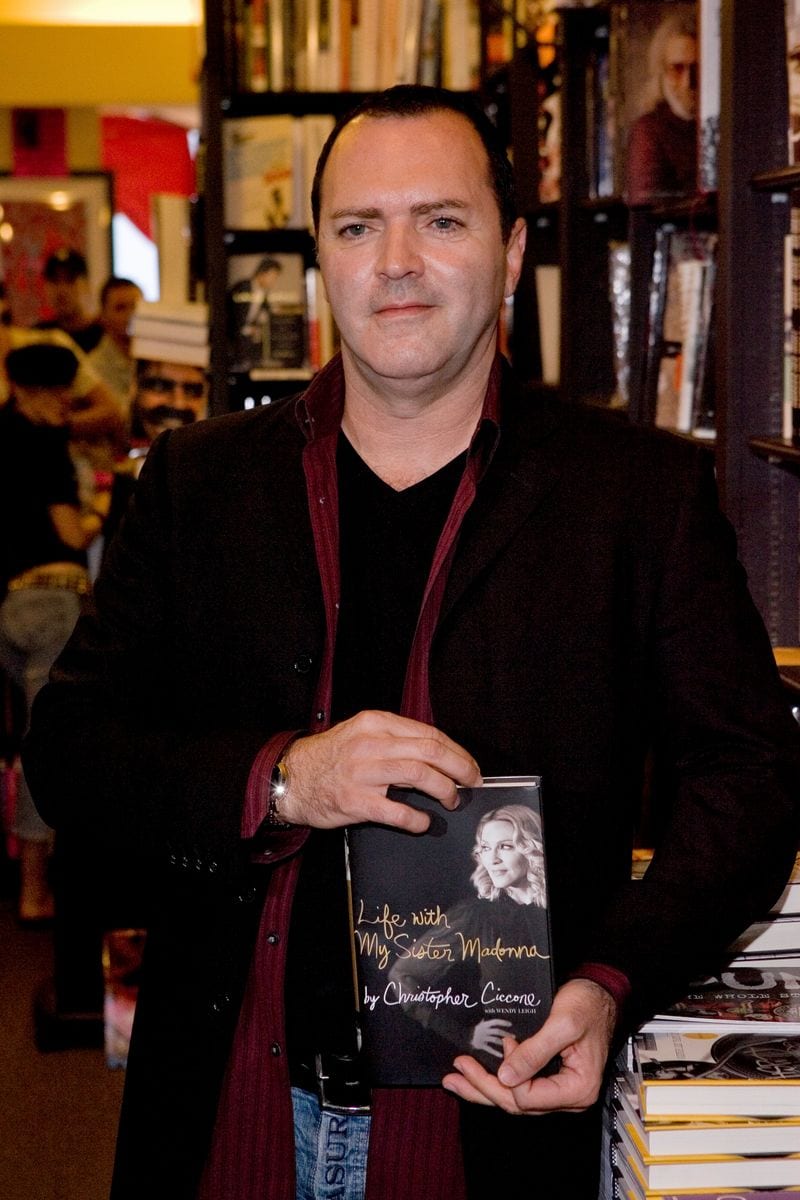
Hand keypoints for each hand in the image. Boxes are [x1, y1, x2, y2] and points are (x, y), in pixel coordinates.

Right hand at [278, 709, 480, 831]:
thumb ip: (395, 739)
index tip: (469, 765)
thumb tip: (438, 755)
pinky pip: (397, 811)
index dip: (456, 751)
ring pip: (419, 775)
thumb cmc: (329, 758)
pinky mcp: (355, 801)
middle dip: (459, 768)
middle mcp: (370, 744)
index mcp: (375, 723)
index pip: (428, 733)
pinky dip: (417, 819)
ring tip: (451, 800)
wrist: (291, 778)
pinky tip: (423, 822)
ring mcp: (362, 772)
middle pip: (430, 751)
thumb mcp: (361, 735)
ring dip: (444, 790)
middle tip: (471, 782)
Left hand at [442, 978, 616, 1114]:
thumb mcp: (562, 1024)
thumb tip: (506, 1077)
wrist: (598, 993)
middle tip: (456, 1073)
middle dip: (484, 1088)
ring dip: (484, 1088)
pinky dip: (497, 1081)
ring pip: (515, 1098)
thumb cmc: (587, 1005)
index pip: (529, 1098)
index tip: (505, 1043)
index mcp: (578, 1089)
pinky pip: (520, 1087)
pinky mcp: (548, 1079)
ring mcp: (558, 1090)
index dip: (509, 1077)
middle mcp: (568, 1097)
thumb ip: (535, 1052)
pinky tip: (478, 1074)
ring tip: (456, 1079)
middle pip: (518, 1103)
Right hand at [470, 1018, 512, 1057]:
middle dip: (506, 1033)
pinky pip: (489, 1049)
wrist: (460, 1033)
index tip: (510, 1024)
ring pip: (494, 1039)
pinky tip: (501, 1055)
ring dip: (502, 1042)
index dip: (503, 1022)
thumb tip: (485, 1016)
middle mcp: (484, 1030)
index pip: (495, 1022)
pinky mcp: (479, 1045)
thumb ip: (481, 1019)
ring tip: (507, 1044)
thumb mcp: (475, 1020)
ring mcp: (482, 1038)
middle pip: (497, 1031)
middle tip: (513, 1036)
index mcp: (484, 1023)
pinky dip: (495, 1052)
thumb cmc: (468, 1026)